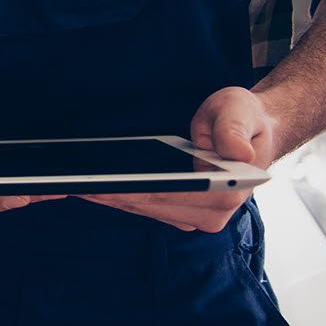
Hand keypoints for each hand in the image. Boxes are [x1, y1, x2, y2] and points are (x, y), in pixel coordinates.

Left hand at [85, 87, 281, 232]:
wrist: (253, 131)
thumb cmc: (245, 118)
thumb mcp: (240, 110)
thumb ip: (233, 129)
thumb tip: (236, 152)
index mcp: (228, 191)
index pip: (169, 194)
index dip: (133, 190)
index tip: (101, 186)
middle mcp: (213, 213)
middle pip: (149, 205)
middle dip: (112, 194)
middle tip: (73, 185)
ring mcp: (197, 216)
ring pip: (143, 209)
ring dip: (111, 198)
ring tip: (74, 187)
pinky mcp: (183, 212)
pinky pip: (146, 207)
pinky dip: (121, 197)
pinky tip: (94, 187)